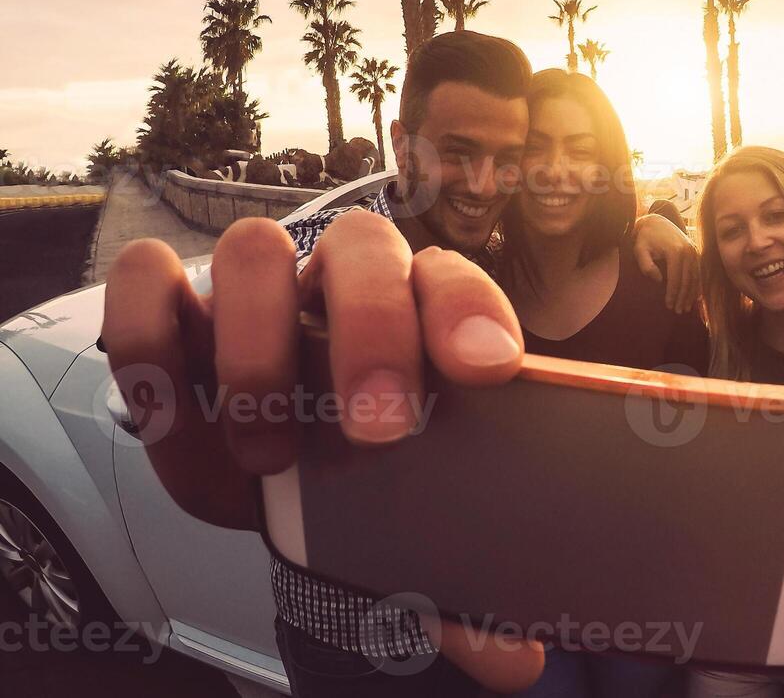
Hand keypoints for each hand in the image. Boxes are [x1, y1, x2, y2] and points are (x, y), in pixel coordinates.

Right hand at [101, 212, 543, 687]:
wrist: (274, 461)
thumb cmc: (357, 477)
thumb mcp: (401, 525)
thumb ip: (452, 584)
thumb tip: (512, 662)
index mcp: (418, 314)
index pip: (454, 281)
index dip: (470, 313)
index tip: (489, 369)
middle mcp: (341, 282)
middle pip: (361, 251)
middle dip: (370, 333)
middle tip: (379, 429)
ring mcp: (257, 286)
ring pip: (252, 253)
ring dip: (256, 351)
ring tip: (268, 453)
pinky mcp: (173, 303)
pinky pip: (145, 281)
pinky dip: (149, 335)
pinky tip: (170, 409)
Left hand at [631, 211, 699, 312]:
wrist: (656, 222)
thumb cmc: (645, 238)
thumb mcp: (640, 250)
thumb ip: (646, 265)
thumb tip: (659, 280)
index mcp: (675, 251)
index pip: (675, 279)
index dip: (673, 294)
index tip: (669, 306)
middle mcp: (688, 251)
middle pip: (687, 280)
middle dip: (683, 298)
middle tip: (679, 311)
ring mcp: (694, 251)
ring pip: (695, 277)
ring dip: (691, 294)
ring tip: (686, 307)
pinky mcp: (696, 251)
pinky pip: (698, 271)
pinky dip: (697, 285)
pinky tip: (695, 297)